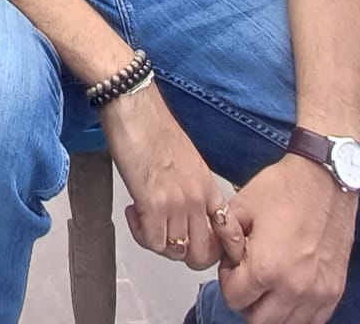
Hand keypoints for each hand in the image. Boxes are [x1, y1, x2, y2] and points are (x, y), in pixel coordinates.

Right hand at [101, 84, 226, 269]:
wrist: (134, 105)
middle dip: (182, 254)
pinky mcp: (152, 203)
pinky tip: (132, 212)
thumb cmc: (154, 126)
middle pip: (202, 254)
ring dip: (156, 241)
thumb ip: (190, 186)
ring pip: (175, 252)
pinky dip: (140, 234)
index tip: (194, 243)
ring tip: (143, 220)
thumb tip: (184, 209)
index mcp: (208, 186)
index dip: (214, 249)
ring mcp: (177, 203)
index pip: (227, 234)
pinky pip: (153, 242)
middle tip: (163, 235)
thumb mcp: (186, 159)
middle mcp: (197, 198)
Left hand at [215, 155, 357, 323]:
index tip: (234, 264)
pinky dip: (296, 312)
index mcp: (266, 267)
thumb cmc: (285, 188)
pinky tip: (289, 288)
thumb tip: (219, 257)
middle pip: (257, 320)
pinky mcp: (334, 291)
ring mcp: (317, 293)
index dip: (227, 280)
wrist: (326, 180)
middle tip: (248, 276)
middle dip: (247, 299)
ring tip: (269, 281)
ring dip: (271, 309)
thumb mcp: (242, 206)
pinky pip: (311, 320)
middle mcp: (293, 288)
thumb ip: (225, 238)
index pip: (233, 299)